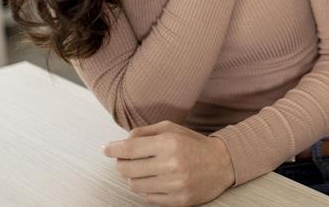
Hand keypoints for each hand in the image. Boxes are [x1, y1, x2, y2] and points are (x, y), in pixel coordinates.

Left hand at [104, 120, 235, 205]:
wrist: (223, 164)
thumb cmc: (193, 144)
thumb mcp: (172, 128)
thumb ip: (145, 132)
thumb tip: (121, 142)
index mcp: (169, 143)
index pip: (129, 149)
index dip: (113, 149)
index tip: (106, 149)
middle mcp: (171, 164)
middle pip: (127, 170)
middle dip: (121, 164)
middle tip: (126, 160)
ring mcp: (175, 185)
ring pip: (135, 186)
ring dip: (134, 178)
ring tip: (145, 171)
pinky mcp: (178, 200)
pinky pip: (148, 198)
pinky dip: (148, 189)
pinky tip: (157, 181)